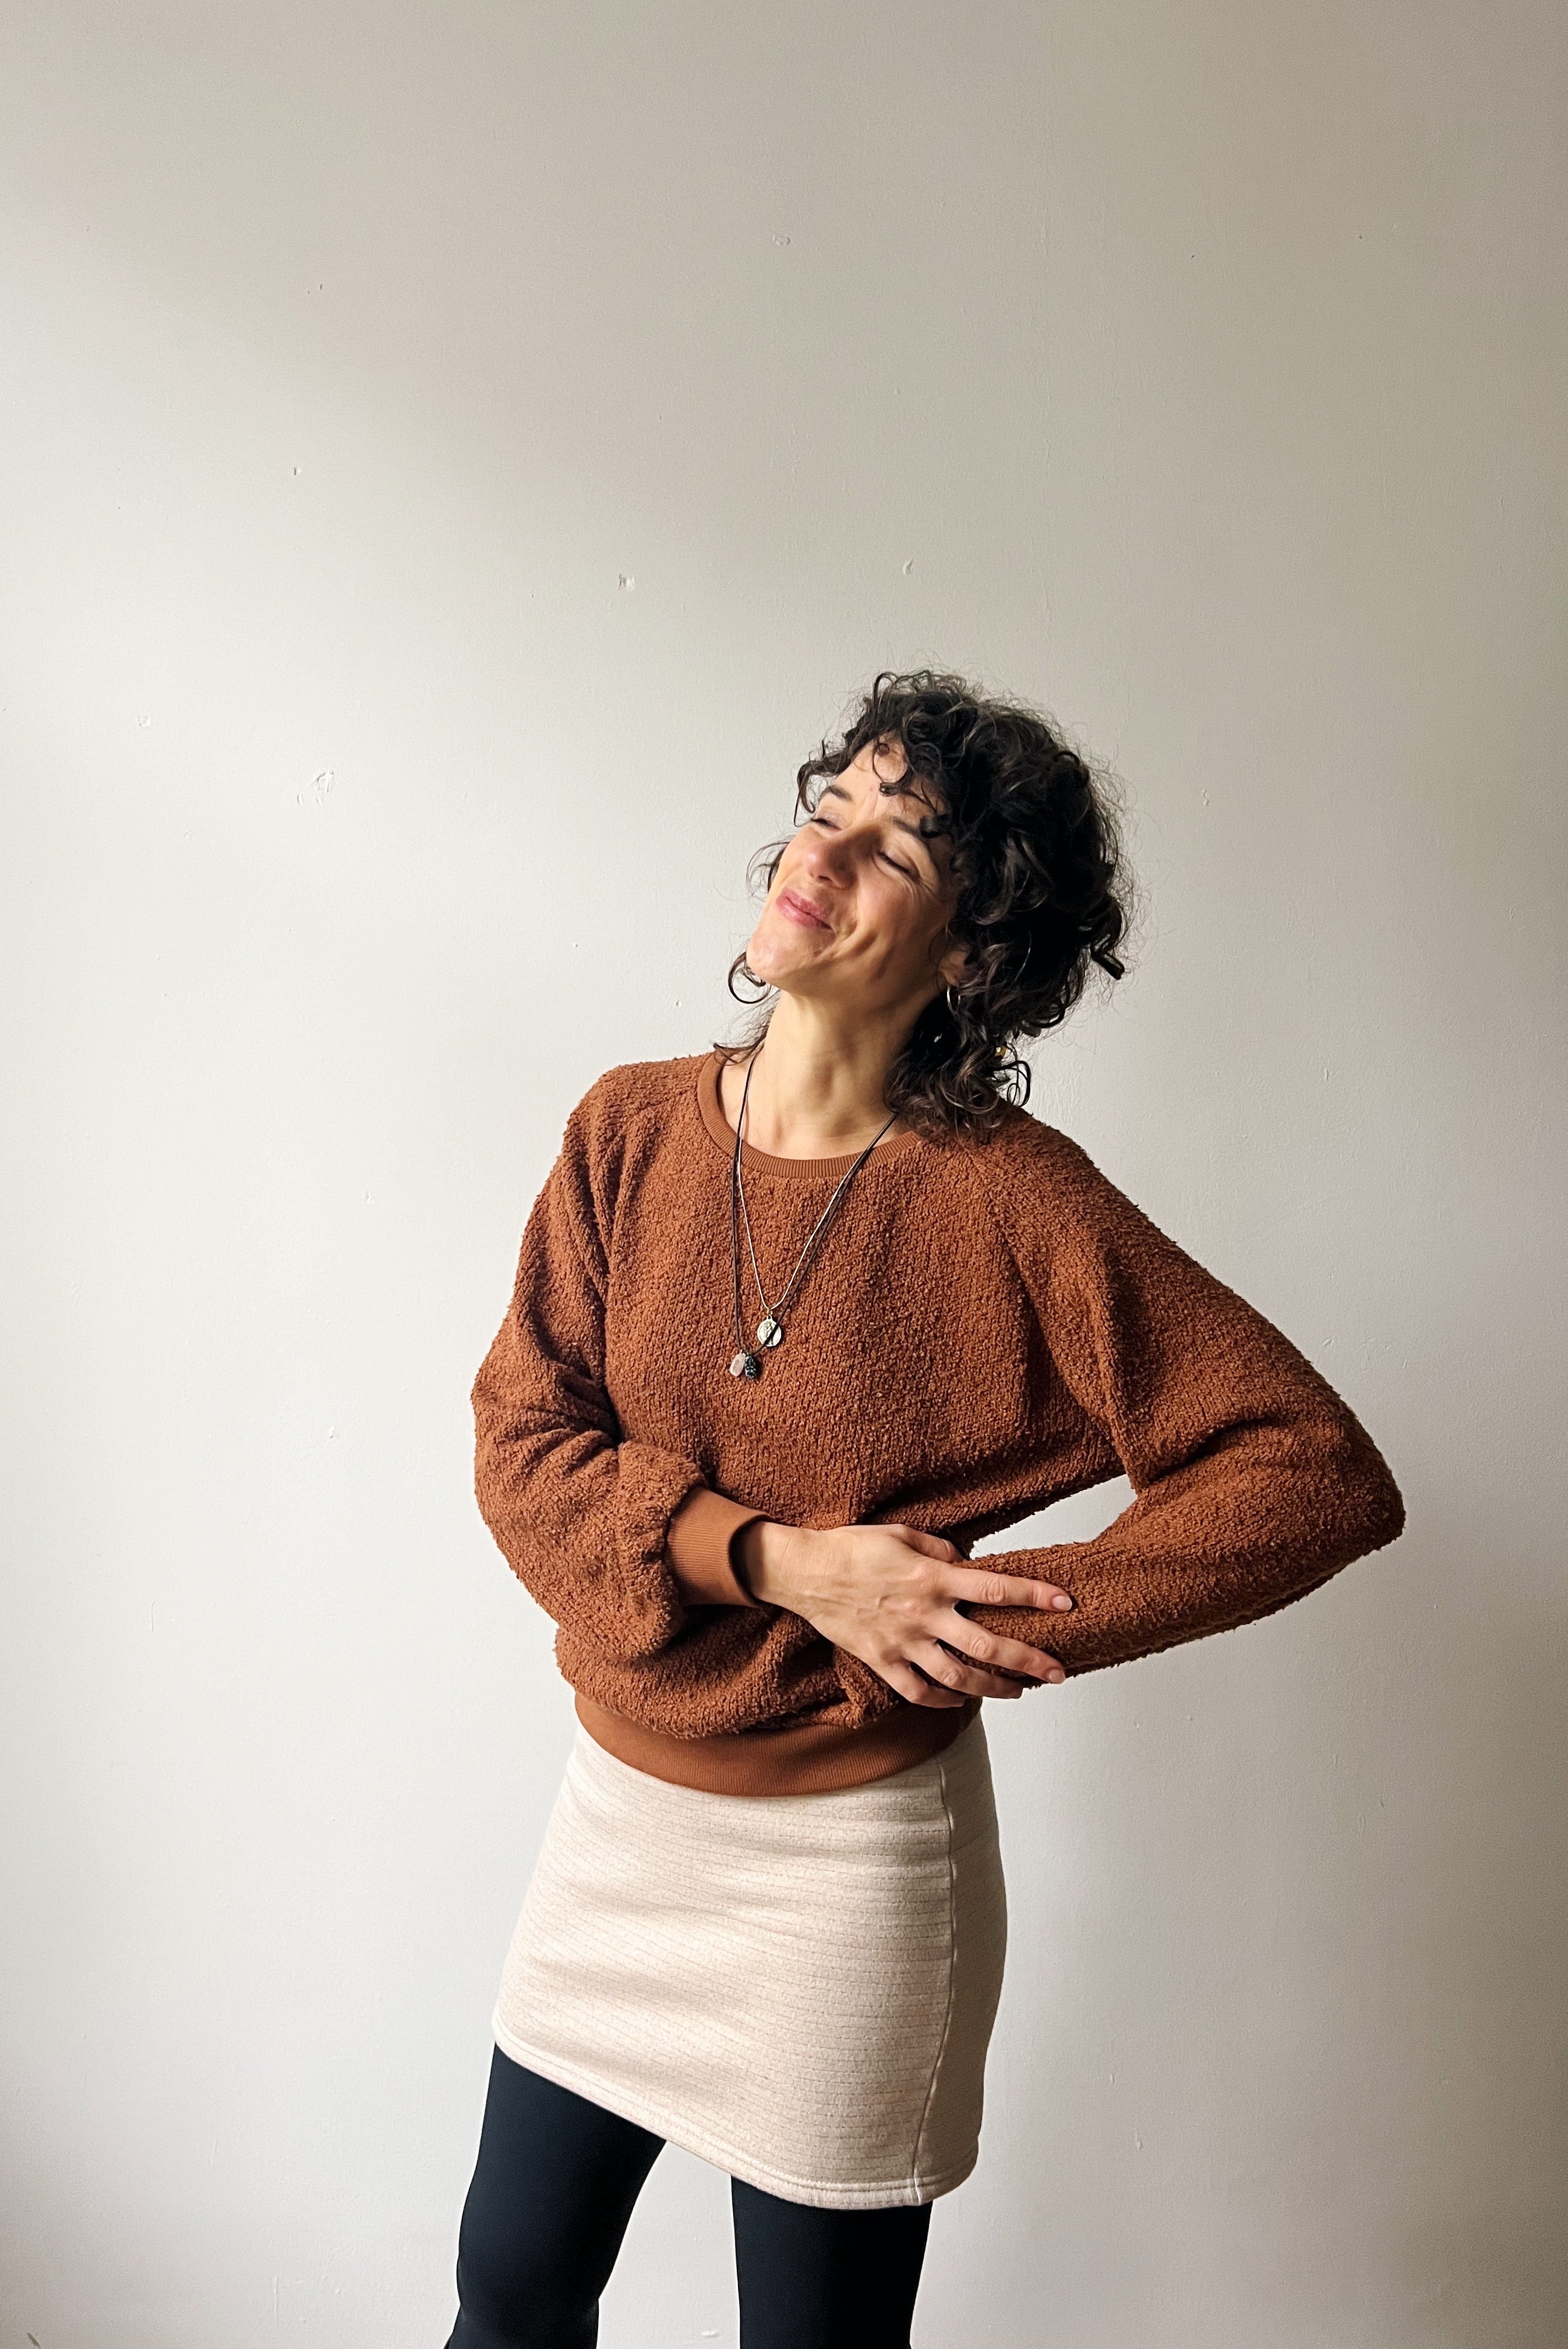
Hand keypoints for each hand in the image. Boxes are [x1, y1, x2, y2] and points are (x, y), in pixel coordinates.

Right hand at [734, 1519, 1071, 1708]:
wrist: (804, 1573)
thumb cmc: (852, 1547)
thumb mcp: (902, 1534)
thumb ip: (941, 1549)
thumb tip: (967, 1561)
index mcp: (933, 1579)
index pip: (996, 1587)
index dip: (1035, 1595)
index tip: (1065, 1603)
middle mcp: (924, 1615)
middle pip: (987, 1645)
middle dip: (1028, 1661)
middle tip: (1057, 1672)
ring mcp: (903, 1644)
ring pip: (958, 1677)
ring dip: (994, 1689)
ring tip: (1018, 1693)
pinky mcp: (882, 1662)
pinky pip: (918, 1692)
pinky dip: (944, 1702)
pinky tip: (961, 1701)